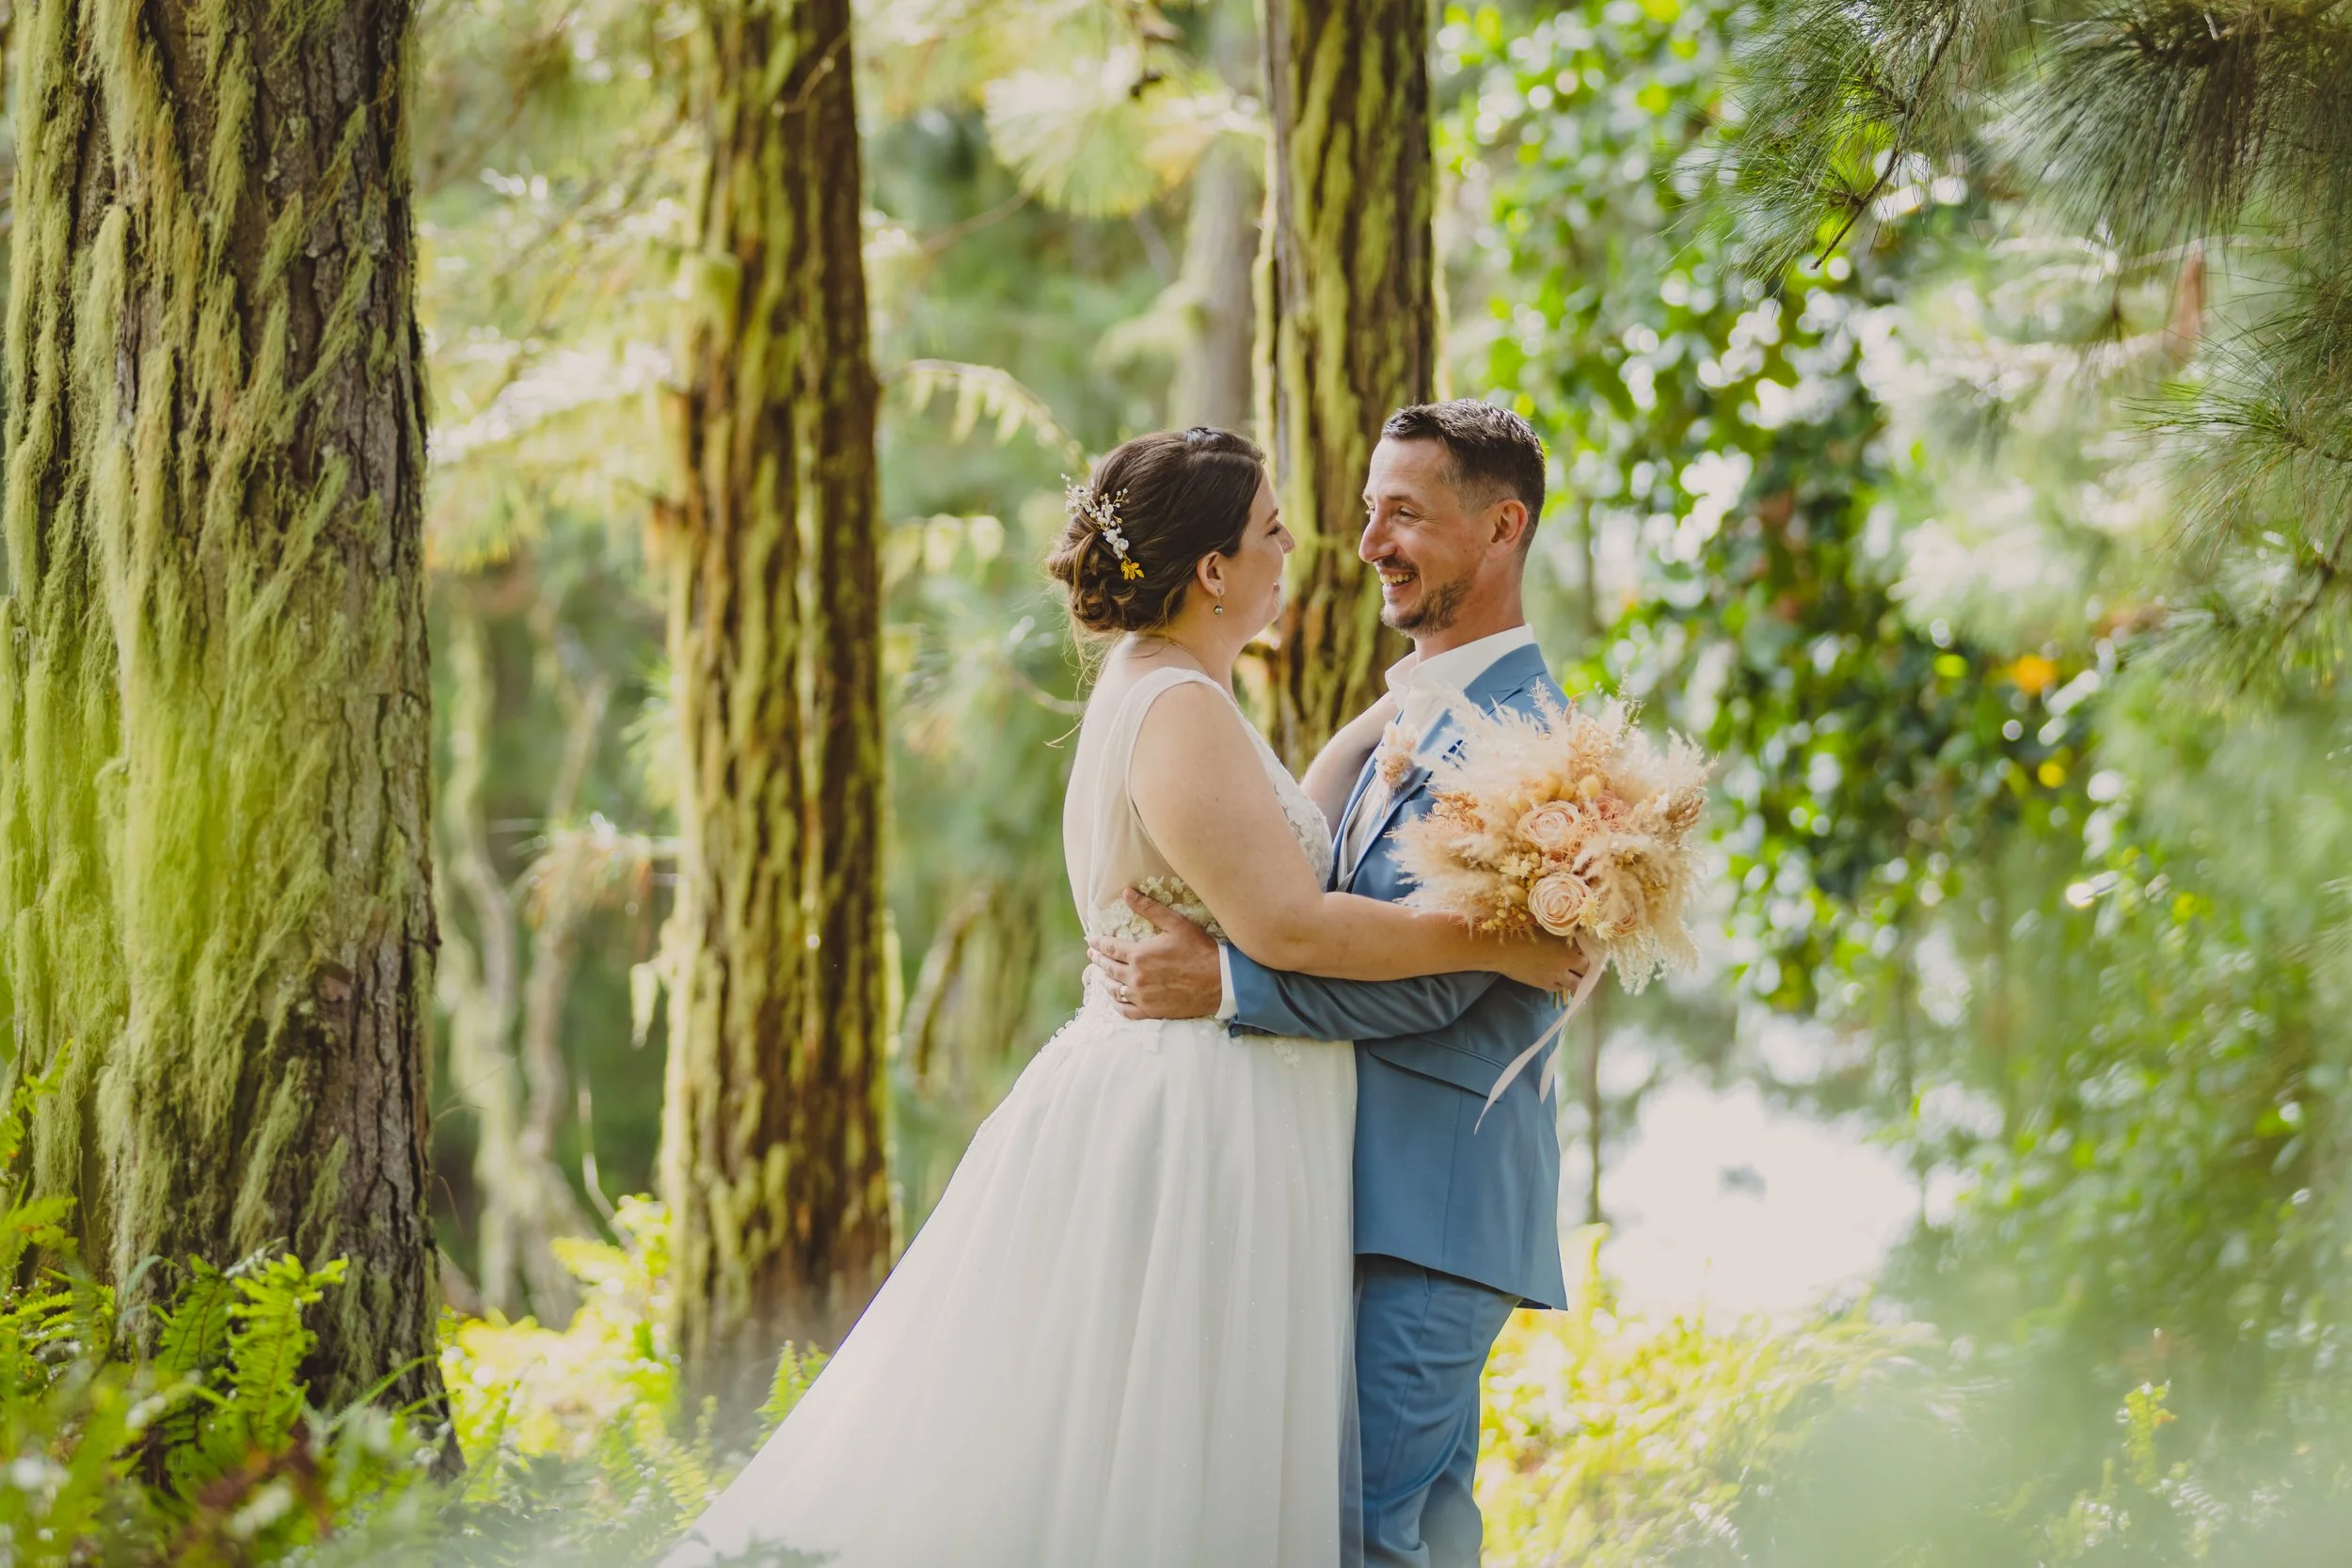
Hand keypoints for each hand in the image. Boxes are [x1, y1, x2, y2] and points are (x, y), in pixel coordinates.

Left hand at [1087, 890, 1224, 1019]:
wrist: (1220, 982)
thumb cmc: (1199, 950)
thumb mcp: (1175, 924)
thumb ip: (1149, 908)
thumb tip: (1127, 893)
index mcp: (1139, 954)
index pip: (1111, 947)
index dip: (1099, 943)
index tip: (1092, 940)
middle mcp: (1136, 977)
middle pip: (1109, 968)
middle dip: (1099, 960)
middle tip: (1093, 955)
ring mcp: (1142, 996)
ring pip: (1114, 990)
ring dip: (1105, 981)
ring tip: (1101, 975)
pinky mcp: (1151, 1011)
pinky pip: (1126, 1011)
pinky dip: (1117, 1004)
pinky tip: (1116, 999)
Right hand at [1495, 932, 1594, 993]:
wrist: (1502, 947)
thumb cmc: (1522, 931)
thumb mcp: (1547, 928)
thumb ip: (1564, 933)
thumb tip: (1577, 935)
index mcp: (1570, 943)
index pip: (1590, 952)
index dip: (1589, 953)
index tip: (1586, 952)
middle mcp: (1567, 960)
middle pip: (1587, 969)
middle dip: (1585, 968)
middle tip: (1581, 965)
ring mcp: (1557, 974)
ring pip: (1576, 984)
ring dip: (1576, 980)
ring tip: (1571, 976)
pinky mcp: (1546, 984)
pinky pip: (1559, 987)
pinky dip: (1560, 984)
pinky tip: (1554, 977)